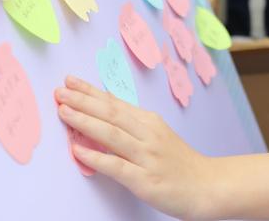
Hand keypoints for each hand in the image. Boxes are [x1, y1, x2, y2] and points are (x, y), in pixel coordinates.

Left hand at [56, 76, 213, 219]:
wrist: (208, 186)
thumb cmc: (179, 162)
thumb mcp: (157, 136)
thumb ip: (132, 126)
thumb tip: (102, 114)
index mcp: (149, 121)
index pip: (115, 103)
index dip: (90, 92)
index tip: (70, 81)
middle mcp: (148, 134)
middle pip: (110, 113)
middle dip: (82, 101)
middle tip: (60, 91)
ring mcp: (147, 156)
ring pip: (111, 134)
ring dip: (85, 121)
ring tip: (63, 111)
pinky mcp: (145, 180)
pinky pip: (116, 166)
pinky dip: (96, 157)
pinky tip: (78, 151)